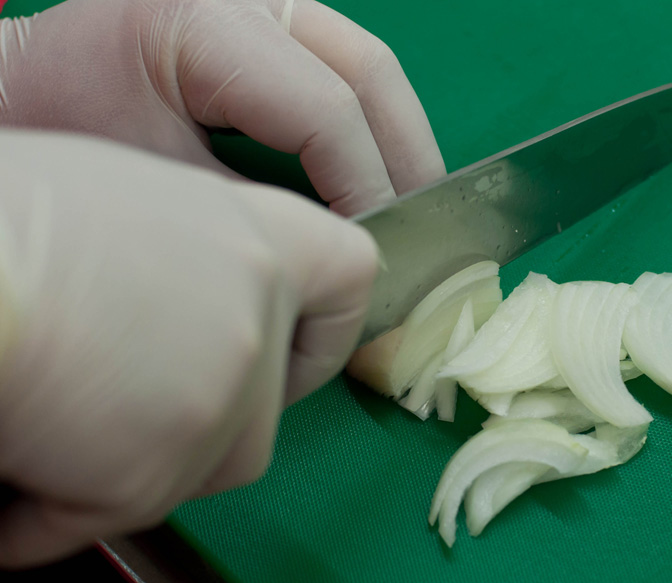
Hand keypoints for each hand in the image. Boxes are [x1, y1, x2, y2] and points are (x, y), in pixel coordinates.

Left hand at [0, 0, 444, 214]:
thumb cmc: (75, 134)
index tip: (373, 255)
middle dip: (405, 161)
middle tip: (419, 232)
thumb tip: (350, 252)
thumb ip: (265, 212)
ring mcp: (267, 0)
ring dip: (400, 140)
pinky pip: (349, 67)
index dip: (365, 189)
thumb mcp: (165, 182)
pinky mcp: (274, 19)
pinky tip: (379, 173)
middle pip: (372, 73)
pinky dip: (374, 125)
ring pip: (373, 66)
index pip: (327, 111)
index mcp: (207, 22)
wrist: (27, 90)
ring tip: (411, 208)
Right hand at [0, 130, 376, 567]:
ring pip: (204, 466)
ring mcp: (216, 402)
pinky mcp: (153, 475)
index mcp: (251, 238)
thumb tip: (182, 300)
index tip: (297, 350)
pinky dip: (62, 514)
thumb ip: (193, 253)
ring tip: (57, 435)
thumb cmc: (8, 221)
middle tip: (126, 405)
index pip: (348, 278)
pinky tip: (18, 486)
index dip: (324, 324)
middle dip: (201, 419)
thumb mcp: (122, 198)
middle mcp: (252, 320)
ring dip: (136, 467)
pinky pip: (118, 515)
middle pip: (266, 404)